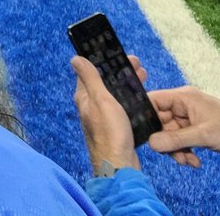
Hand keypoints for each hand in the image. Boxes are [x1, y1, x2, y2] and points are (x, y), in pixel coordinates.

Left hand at [71, 55, 142, 172]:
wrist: (119, 164)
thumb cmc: (109, 133)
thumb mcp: (100, 100)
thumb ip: (90, 79)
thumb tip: (75, 58)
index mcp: (84, 97)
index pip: (91, 72)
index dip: (105, 61)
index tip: (122, 56)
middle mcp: (91, 106)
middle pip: (106, 82)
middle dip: (121, 72)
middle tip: (139, 66)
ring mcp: (103, 117)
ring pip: (116, 94)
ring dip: (128, 84)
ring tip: (144, 77)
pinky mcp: (115, 127)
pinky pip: (123, 107)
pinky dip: (132, 99)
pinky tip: (144, 98)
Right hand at [148, 85, 219, 168]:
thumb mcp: (203, 135)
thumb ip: (176, 139)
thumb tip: (151, 144)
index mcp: (182, 98)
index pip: (153, 101)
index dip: (146, 116)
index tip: (144, 135)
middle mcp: (183, 106)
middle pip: (160, 122)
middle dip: (165, 141)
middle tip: (175, 157)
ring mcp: (189, 119)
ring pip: (170, 134)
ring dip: (176, 150)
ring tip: (188, 162)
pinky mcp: (195, 131)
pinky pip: (180, 141)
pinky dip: (184, 152)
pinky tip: (194, 162)